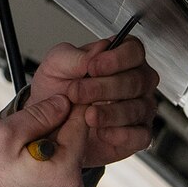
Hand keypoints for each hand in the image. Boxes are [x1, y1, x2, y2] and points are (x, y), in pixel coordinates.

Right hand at [0, 94, 88, 186]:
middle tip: (22, 128)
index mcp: (66, 170)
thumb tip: (64, 101)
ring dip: (46, 140)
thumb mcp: (5, 134)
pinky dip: (43, 156)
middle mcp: (74, 185)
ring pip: (66, 150)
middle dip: (52, 125)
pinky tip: (20, 160)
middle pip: (75, 137)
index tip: (42, 104)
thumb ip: (39, 114)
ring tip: (18, 147)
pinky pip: (58, 166)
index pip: (81, 121)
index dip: (64, 105)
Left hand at [27, 37, 158, 167]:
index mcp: (120, 59)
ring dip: (111, 113)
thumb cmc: (56, 91)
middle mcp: (135, 82)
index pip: (134, 51)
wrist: (47, 124)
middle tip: (77, 92)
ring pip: (139, 108)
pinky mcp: (137, 135)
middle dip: (104, 87)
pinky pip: (140, 135)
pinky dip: (121, 134)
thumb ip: (75, 57)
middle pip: (137, 80)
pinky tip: (101, 132)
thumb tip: (97, 52)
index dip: (117, 58)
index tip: (93, 67)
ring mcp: (140, 109)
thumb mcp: (55, 67)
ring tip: (87, 115)